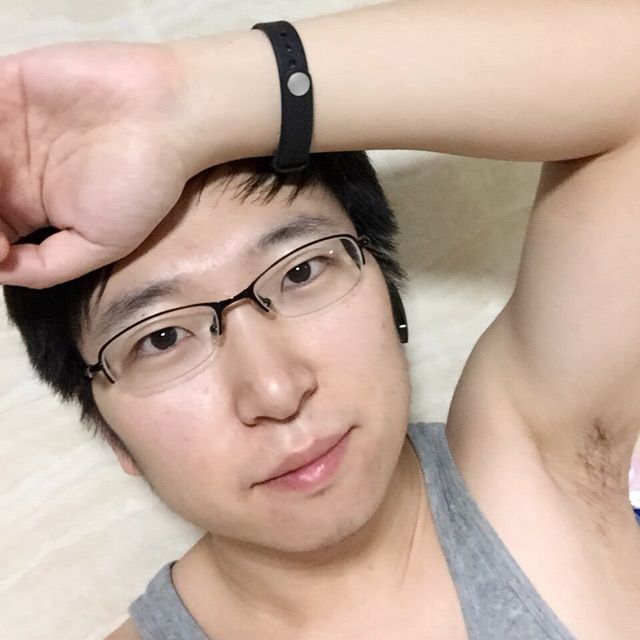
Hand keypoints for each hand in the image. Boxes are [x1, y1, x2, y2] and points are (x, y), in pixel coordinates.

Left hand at [0, 41, 190, 287]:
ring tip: (3, 176)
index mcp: (28, 206)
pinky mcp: (4, 85)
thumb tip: (0, 272)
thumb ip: (49, 266)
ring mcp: (2, 126)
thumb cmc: (140, 183)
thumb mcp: (102, 245)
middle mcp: (9, 168)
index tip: (4, 249)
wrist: (168, 117)